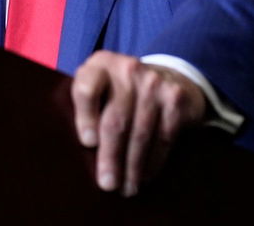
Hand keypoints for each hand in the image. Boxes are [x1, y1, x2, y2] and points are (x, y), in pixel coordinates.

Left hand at [71, 51, 205, 196]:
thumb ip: (85, 106)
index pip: (86, 89)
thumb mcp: (100, 86)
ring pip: (140, 133)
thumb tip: (78, 152)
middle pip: (115, 120)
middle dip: (111, 157)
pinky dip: (153, 162)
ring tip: (126, 188)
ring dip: (132, 167)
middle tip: (107, 184)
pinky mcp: (175, 99)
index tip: (87, 144)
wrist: (167, 76)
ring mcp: (154, 83)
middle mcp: (127, 69)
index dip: (85, 118)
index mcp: (100, 64)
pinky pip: (162, 137)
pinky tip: (145, 177)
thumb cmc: (120, 90)